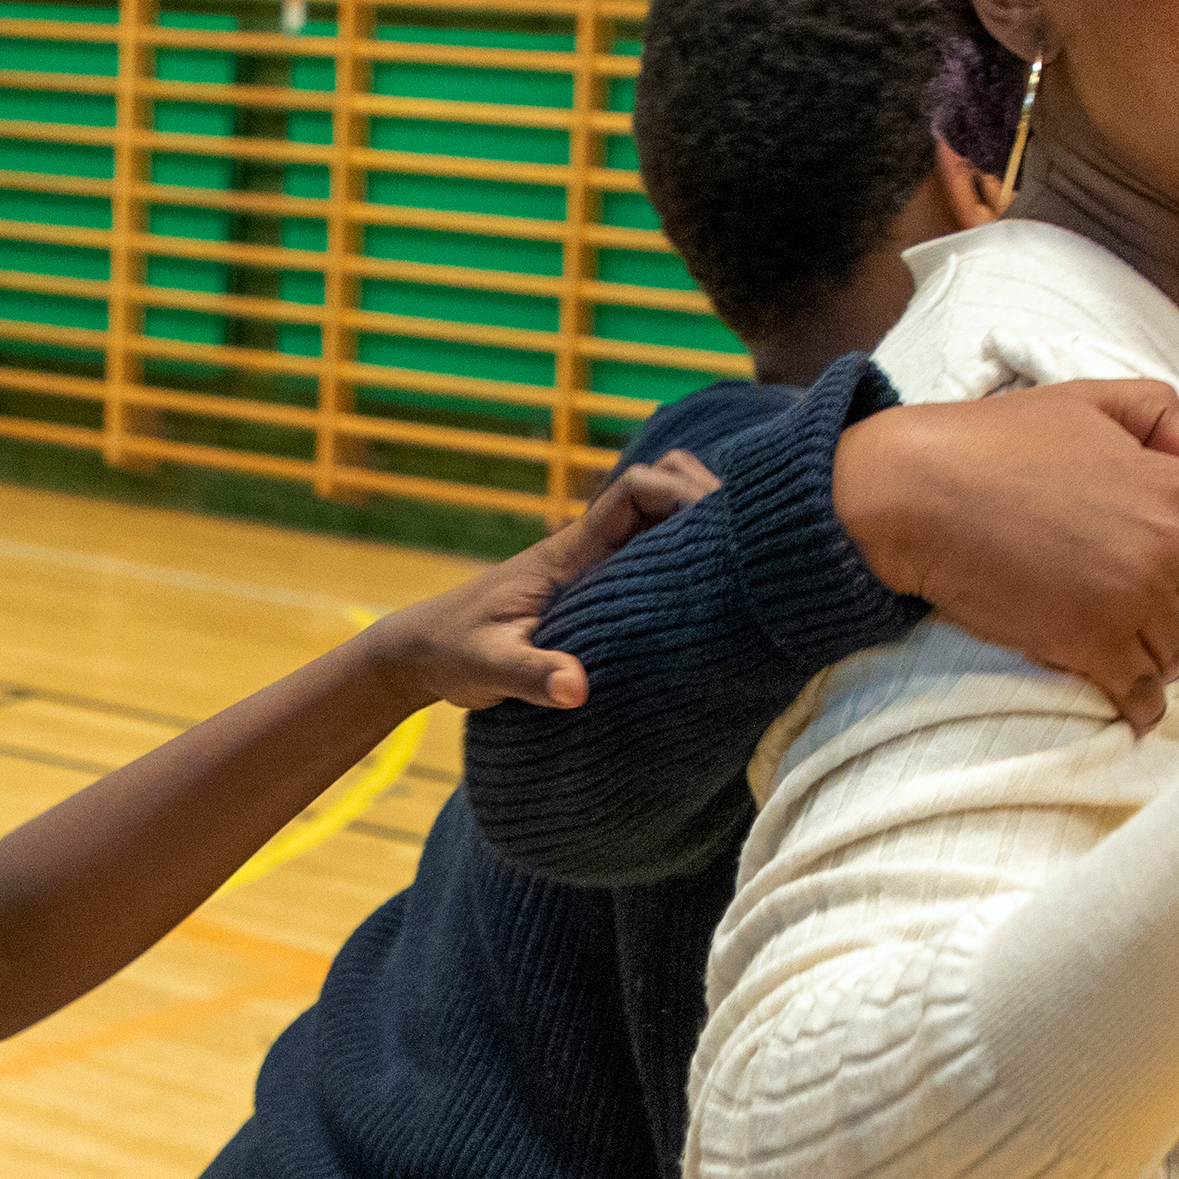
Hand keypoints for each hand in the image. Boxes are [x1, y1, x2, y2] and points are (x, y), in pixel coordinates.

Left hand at [371, 452, 717, 710]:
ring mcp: (596, 569)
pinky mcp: (598, 593)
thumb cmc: (454, 651)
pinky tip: (714, 597)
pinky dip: (686, 561)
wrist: (425, 653)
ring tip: (747, 566)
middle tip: (754, 542)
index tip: (717, 522)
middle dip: (709, 501)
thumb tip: (577, 688)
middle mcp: (589, 550)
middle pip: (663, 492)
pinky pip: (653, 559)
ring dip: (703, 530)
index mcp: (570, 552)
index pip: (635, 490)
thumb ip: (531, 675)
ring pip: (663, 524)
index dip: (679, 491)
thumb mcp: (488, 667)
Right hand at [835, 378, 1178, 730]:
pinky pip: (1141, 690)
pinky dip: (1141, 704)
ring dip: (1159, 657)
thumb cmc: (993, 442)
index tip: (1164, 576)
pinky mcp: (1094, 645)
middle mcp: (1167, 544)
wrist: (920, 492)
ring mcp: (1133, 599)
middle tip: (1145, 621)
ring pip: (1176, 649)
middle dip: (1178, 611)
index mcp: (1174, 487)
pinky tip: (1134, 707)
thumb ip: (1157, 413)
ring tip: (1134, 659)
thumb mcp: (1086, 398)